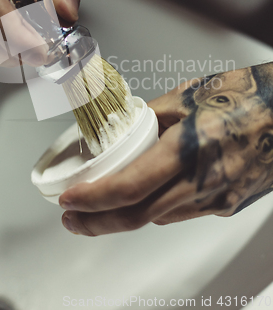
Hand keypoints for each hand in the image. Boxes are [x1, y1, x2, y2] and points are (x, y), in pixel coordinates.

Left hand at [59, 65, 272, 234]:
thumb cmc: (247, 96)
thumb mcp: (191, 94)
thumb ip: (154, 114)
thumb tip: (127, 126)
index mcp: (189, 147)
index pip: (130, 186)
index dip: (93, 199)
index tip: (70, 200)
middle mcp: (204, 181)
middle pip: (138, 216)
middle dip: (97, 221)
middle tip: (73, 218)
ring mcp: (218, 197)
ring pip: (160, 217)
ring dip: (127, 214)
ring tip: (104, 202)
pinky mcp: (229, 204)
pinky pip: (183, 212)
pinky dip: (158, 207)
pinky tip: (150, 194)